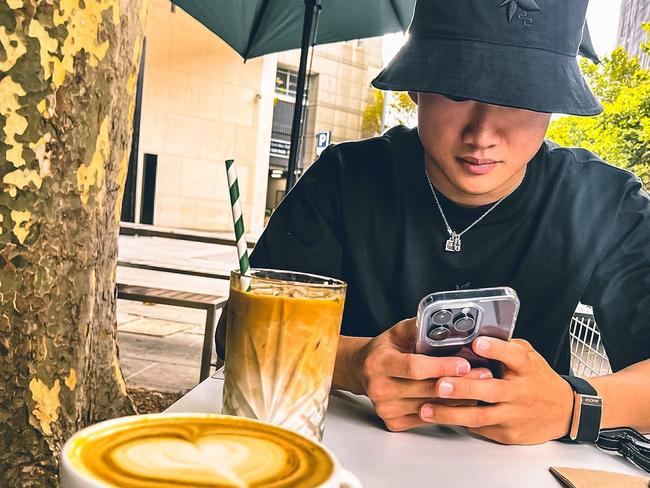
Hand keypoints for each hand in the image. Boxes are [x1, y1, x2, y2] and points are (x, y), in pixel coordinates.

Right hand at [354, 318, 492, 431]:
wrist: (361, 371)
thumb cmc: (384, 350)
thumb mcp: (396, 332)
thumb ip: (417, 327)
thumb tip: (443, 320)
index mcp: (379, 363)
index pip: (415, 367)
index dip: (441, 367)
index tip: (465, 364)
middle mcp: (379, 388)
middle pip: (426, 389)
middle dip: (459, 382)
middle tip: (484, 373)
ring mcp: (386, 408)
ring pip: (431, 407)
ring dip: (458, 398)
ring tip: (480, 386)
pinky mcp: (393, 422)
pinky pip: (427, 419)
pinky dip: (447, 410)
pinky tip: (462, 401)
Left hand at [418, 337, 574, 443]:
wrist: (564, 412)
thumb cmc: (538, 379)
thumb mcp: (529, 357)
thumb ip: (506, 347)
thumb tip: (475, 334)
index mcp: (527, 368)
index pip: (514, 356)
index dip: (496, 349)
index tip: (477, 343)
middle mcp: (521, 392)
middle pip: (491, 390)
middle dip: (464, 387)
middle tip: (441, 384)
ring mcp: (514, 415)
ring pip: (480, 416)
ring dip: (451, 413)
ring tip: (426, 409)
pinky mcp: (508, 433)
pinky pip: (480, 428)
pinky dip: (459, 422)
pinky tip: (439, 417)